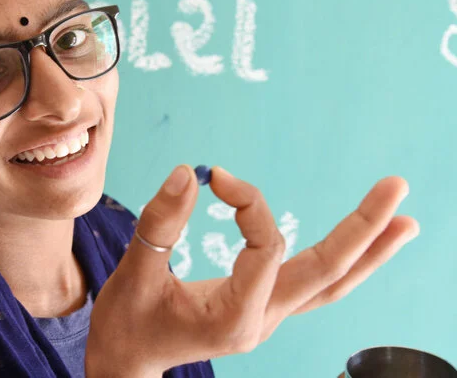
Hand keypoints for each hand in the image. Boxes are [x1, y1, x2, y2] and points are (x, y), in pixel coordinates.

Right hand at [85, 165, 418, 376]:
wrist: (127, 364)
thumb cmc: (126, 322)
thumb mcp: (133, 273)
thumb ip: (159, 224)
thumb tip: (186, 173)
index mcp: (232, 317)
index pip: (265, 248)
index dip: (249, 204)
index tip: (217, 177)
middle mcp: (261, 321)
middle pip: (325, 273)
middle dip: (363, 229)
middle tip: (397, 187)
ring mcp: (268, 319)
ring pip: (329, 284)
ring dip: (368, 251)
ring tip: (405, 221)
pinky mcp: (264, 311)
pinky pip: (314, 286)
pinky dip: (343, 264)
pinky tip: (363, 247)